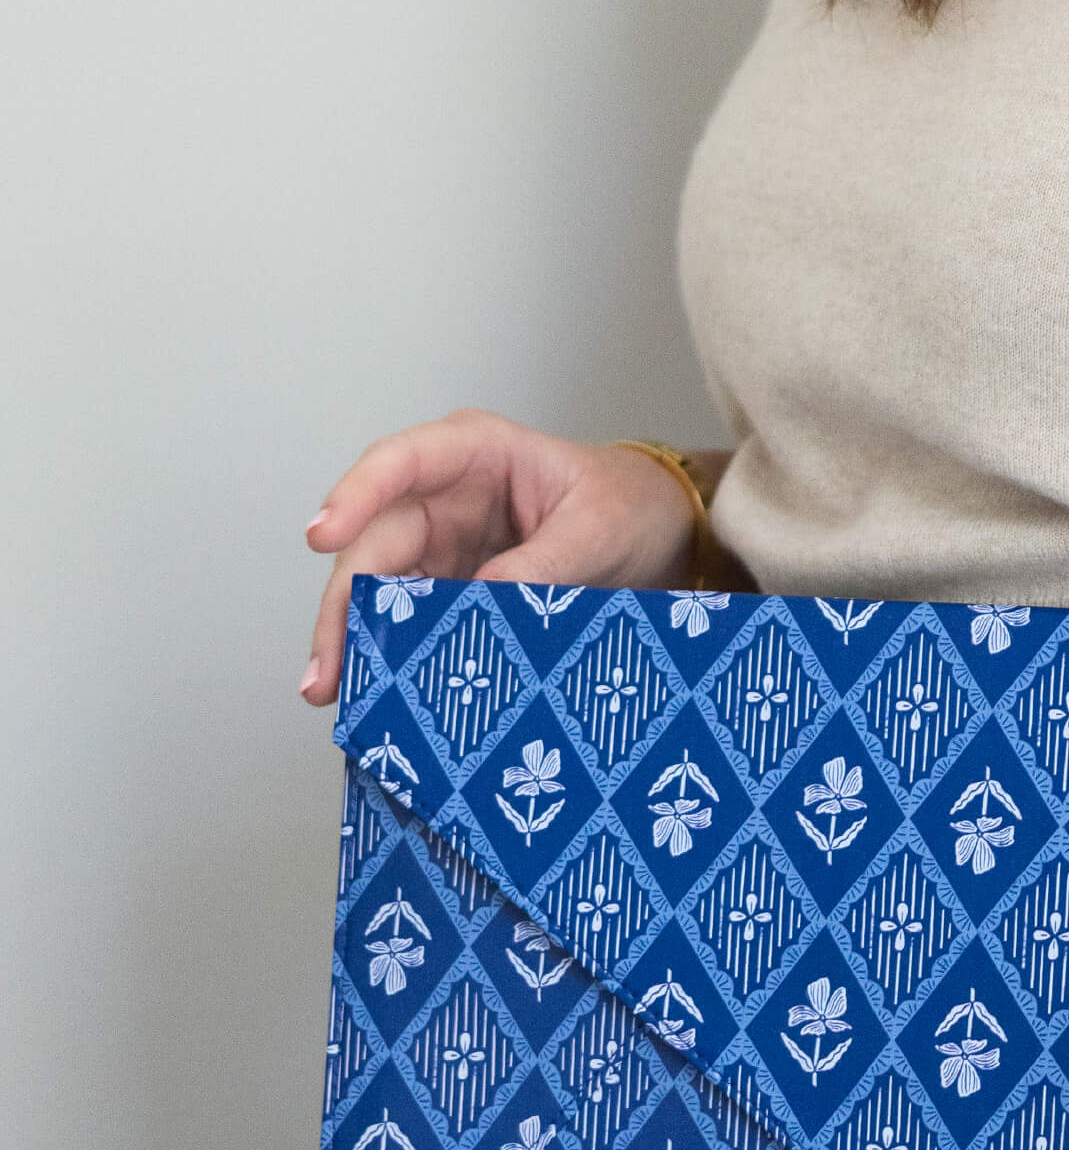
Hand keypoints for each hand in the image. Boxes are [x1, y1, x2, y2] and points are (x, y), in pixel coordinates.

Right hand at [299, 411, 725, 703]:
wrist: (663, 535)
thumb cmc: (631, 507)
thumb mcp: (600, 529)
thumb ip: (545, 563)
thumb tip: (483, 604)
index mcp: (478, 453)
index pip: (401, 463)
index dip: (355, 496)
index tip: (323, 538)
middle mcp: (446, 495)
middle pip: (375, 542)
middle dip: (344, 605)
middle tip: (326, 668)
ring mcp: (446, 544)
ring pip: (381, 589)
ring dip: (357, 641)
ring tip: (337, 694)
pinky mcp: (454, 590)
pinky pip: (414, 621)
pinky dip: (397, 657)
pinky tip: (381, 696)